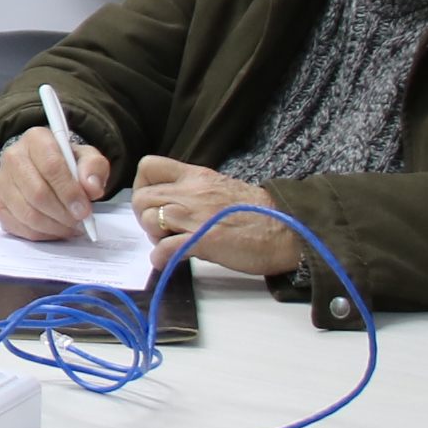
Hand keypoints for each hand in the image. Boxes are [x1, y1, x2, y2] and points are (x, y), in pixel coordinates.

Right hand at [0, 128, 111, 240]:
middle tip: (79, 222)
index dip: (69, 192)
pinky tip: (54, 229)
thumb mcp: (88, 158)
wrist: (45, 169)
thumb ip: (94, 169)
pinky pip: (18, 226)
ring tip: (70, 226)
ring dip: (53, 227)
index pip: (51, 166)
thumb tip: (92, 188)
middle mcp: (12, 157)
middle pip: (37, 193)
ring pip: (27, 214)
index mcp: (36, 139)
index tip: (84, 210)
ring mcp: (1, 181)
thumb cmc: (67, 164)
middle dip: (62, 214)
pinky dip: (40, 234)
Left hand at [133, 158, 303, 276]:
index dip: (142, 185)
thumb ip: (194, 193)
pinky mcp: (201, 240)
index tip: (153, 202)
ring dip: (154, 237)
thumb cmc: (258, 213)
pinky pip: (164, 249)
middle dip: (145, 217)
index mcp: (196, 176)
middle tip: (162, 230)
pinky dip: (160, 258)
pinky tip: (170, 260)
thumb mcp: (221, 189)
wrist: (286, 229)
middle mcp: (191, 192)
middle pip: (141, 198)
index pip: (149, 166)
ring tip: (171, 243)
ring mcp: (195, 216)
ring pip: (150, 220)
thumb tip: (174, 208)